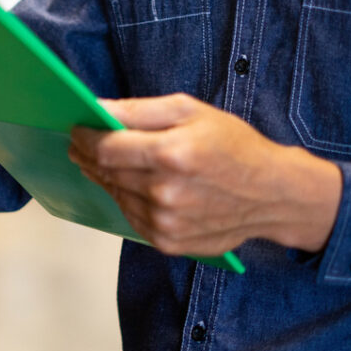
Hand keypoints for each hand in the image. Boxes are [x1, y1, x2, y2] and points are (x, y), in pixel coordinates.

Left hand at [68, 93, 341, 256]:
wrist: (273, 194)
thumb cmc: (234, 145)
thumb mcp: (191, 110)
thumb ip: (139, 110)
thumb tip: (96, 108)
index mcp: (172, 154)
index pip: (106, 148)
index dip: (84, 137)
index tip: (76, 128)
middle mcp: (166, 192)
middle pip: (106, 173)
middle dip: (89, 155)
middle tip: (82, 144)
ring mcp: (166, 222)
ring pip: (115, 195)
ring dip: (107, 178)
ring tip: (110, 162)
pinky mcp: (168, 242)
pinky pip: (131, 217)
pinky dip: (127, 199)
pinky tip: (136, 185)